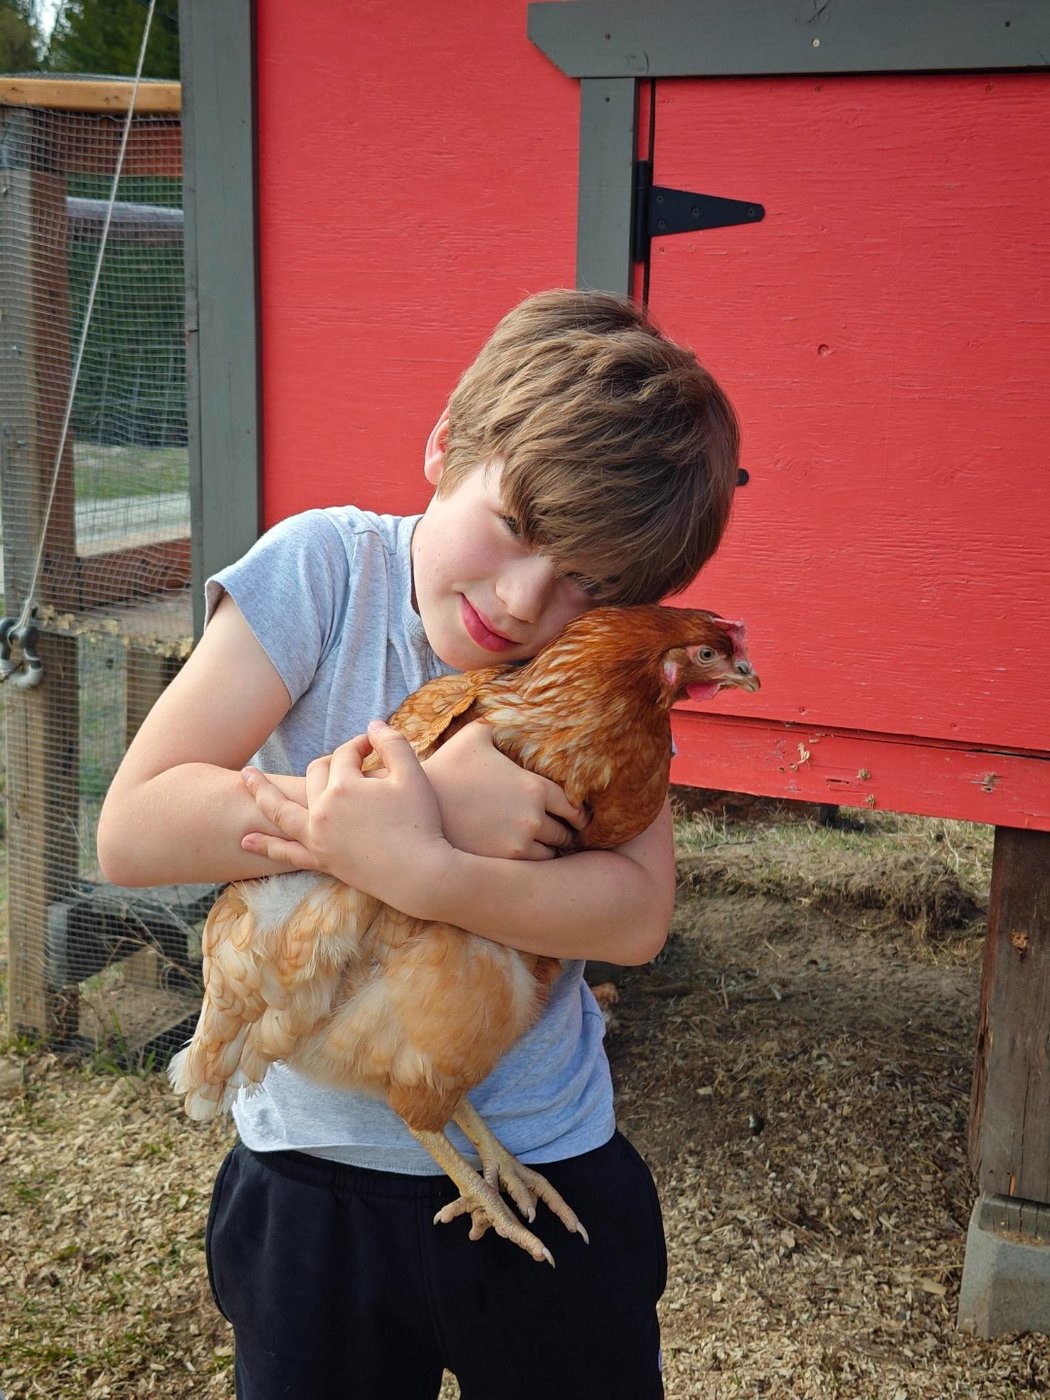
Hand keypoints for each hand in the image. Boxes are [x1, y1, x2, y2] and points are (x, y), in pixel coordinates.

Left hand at [240, 721, 452, 899]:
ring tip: (246, 777)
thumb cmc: (420, 822)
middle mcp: (323, 810)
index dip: (362, 745)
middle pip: (316, 773)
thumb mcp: (413, 774)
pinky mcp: (322, 861)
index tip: (377, 747)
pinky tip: (245, 841)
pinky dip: (265, 846)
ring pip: (281, 810)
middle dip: (330, 761)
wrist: (420, 873)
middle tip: (350, 759)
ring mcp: (318, 838)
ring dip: (261, 792)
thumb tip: (373, 725)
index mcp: (344, 786)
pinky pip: (287, 853)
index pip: (346, 754)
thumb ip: (392, 743)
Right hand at [421, 720, 585, 859]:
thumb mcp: (474, 736)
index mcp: (534, 787)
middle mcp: (533, 817)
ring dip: (550, 852)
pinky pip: (533, 870)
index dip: (577, 813)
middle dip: (565, 833)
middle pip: (566, 833)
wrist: (418, 808)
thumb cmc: (447, 768)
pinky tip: (525, 860)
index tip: (574, 816)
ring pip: (552, 855)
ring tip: (543, 848)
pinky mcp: (503, 863)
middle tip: (561, 834)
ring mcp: (519, 843)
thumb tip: (510, 711)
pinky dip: (534, 866)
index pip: (573, 806)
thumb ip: (499, 724)